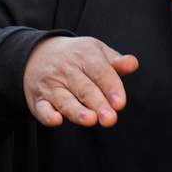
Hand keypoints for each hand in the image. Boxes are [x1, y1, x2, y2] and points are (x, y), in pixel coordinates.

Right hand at [23, 35, 138, 127]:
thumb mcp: (96, 50)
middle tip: (110, 118)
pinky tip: (56, 120)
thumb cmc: (77, 55)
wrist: (38, 53)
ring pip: (64, 100)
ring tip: (90, 120)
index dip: (111, 87)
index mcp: (85, 56)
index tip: (120, 103)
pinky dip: (47, 115)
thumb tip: (133, 64)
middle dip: (98, 104)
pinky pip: (42, 108)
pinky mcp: (38, 99)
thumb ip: (116, 60)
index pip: (100, 72)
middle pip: (85, 89)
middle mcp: (67, 70)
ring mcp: (51, 85)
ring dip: (77, 111)